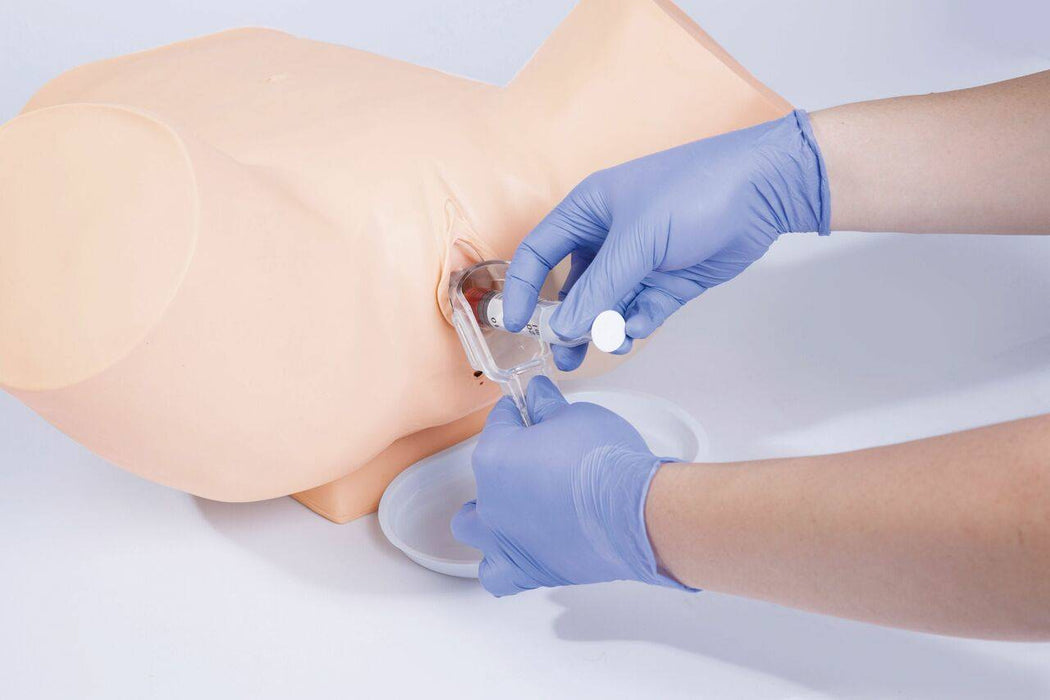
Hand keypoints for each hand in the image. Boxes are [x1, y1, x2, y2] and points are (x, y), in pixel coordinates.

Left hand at [451, 376, 690, 595]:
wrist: (637, 514)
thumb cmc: (607, 464)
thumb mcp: (578, 415)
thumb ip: (547, 406)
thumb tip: (537, 394)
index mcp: (494, 456)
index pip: (498, 423)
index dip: (519, 412)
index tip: (531, 409)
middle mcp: (490, 501)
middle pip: (486, 474)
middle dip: (507, 462)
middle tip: (539, 456)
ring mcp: (505, 540)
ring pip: (474, 527)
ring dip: (487, 516)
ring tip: (514, 507)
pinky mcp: (528, 570)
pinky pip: (496, 574)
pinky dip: (502, 563)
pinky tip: (520, 549)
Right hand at [501, 109, 829, 369]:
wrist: (765, 190)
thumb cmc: (695, 190)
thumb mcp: (638, 239)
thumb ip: (600, 288)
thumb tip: (565, 328)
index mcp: (588, 211)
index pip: (539, 252)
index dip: (524, 288)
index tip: (516, 324)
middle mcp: (608, 237)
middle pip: (572, 288)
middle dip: (568, 322)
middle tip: (567, 357)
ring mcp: (639, 261)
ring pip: (607, 306)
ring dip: (605, 327)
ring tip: (613, 341)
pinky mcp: (668, 281)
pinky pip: (639, 311)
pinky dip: (636, 323)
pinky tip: (640, 326)